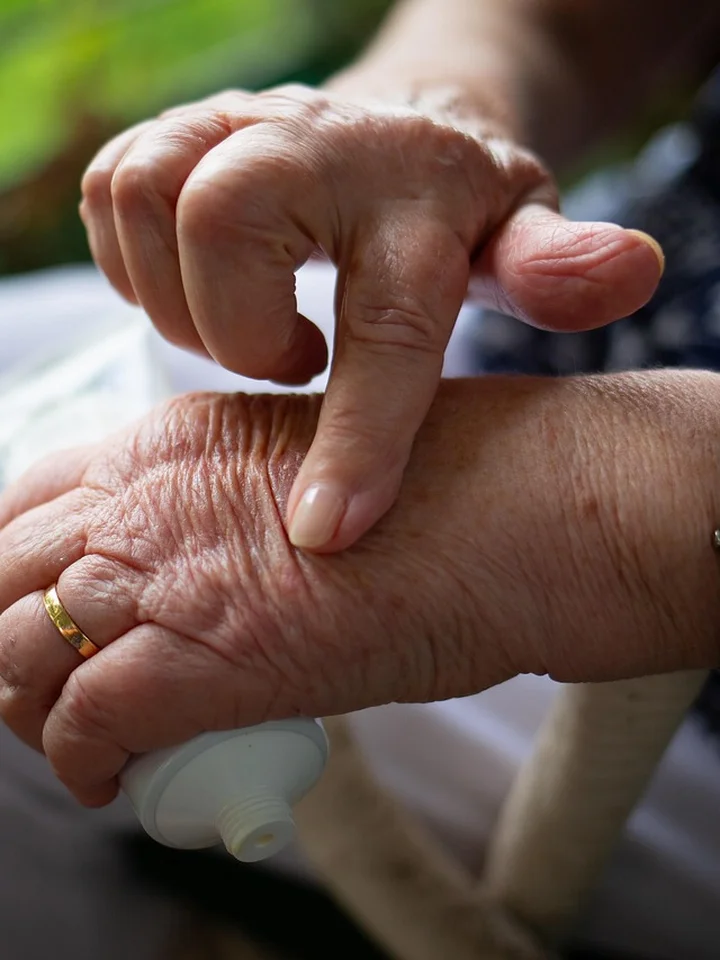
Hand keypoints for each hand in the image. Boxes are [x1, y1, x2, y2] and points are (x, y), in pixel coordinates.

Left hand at [3, 373, 715, 807]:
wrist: (519, 511)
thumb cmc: (447, 490)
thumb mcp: (301, 469)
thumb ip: (227, 511)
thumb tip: (204, 578)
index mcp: (172, 439)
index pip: (31, 500)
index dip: (19, 568)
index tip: (45, 612)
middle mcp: (146, 493)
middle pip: (4, 573)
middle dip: (8, 640)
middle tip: (49, 689)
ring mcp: (162, 570)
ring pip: (15, 649)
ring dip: (31, 709)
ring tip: (78, 742)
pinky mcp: (197, 655)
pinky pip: (81, 722)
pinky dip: (80, 761)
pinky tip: (111, 778)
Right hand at [79, 84, 664, 552]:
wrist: (394, 129)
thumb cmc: (455, 211)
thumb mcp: (520, 239)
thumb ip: (558, 268)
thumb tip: (632, 270)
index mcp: (418, 192)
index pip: (386, 322)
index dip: (357, 437)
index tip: (325, 533)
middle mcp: (316, 141)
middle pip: (223, 222)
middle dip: (236, 329)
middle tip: (293, 358)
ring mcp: (233, 122)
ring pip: (146, 201)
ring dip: (181, 300)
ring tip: (251, 327)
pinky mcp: (173, 131)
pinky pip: (110, 193)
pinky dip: (137, 264)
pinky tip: (203, 292)